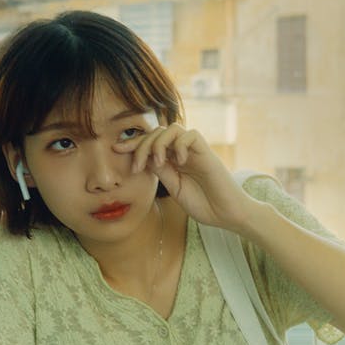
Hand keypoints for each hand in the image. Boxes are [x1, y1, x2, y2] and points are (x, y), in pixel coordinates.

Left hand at [120, 123, 255, 230]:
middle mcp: (183, 152)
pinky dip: (180, 145)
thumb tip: (144, 158)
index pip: (151, 142)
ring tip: (158, 162)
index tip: (116, 150)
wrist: (227, 215)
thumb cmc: (204, 205)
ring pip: (172, 129)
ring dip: (159, 143)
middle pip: (157, 132)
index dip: (133, 143)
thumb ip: (162, 171)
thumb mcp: (175, 188)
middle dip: (141, 144)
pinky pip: (191, 135)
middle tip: (137, 166)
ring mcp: (195, 151)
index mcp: (173, 160)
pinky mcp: (207, 153)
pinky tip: (178, 162)